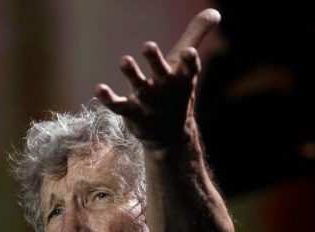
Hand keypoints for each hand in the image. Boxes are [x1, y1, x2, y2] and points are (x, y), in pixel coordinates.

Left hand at [94, 8, 220, 146]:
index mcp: (182, 79)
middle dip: (155, 62)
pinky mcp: (133, 114)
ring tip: (125, 60)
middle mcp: (166, 91)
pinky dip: (109, 99)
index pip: (189, 69)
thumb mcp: (185, 65)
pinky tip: (99, 89)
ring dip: (133, 75)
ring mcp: (149, 105)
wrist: (170, 136)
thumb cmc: (176, 92)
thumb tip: (215, 11)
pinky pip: (120, 107)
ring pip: (140, 89)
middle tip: (148, 45)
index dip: (189, 62)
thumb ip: (196, 36)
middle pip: (161, 75)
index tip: (188, 52)